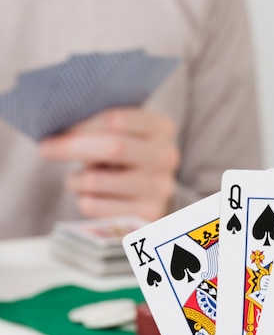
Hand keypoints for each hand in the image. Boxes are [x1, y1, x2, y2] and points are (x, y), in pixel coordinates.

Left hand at [39, 107, 179, 220]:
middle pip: (114, 147)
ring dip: (76, 179)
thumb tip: (56, 130)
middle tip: (46, 148)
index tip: (60, 128)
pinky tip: (93, 196)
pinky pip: (95, 206)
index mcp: (161, 127)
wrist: (149, 193)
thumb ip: (100, 125)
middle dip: (73, 147)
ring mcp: (160, 187)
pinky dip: (83, 200)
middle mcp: (167, 156)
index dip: (82, 124)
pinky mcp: (146, 215)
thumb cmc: (125, 155)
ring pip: (98, 180)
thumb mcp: (123, 133)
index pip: (116, 119)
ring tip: (79, 179)